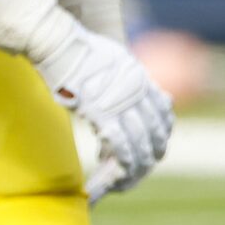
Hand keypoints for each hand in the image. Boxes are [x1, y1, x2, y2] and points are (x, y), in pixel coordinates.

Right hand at [27, 21, 172, 197]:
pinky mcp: (103, 113)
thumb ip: (130, 79)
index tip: (156, 150)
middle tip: (140, 171)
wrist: (61, 42)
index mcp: (142, 79)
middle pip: (155, 133)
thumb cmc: (80, 51)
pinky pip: (119, 146)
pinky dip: (118, 164)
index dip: (161, 135)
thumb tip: (141, 92)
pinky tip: (114, 174)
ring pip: (140, 144)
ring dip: (133, 168)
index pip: (163, 113)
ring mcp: (122, 103)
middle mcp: (138, 92)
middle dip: (150, 157)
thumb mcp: (117, 60)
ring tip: (123, 182)